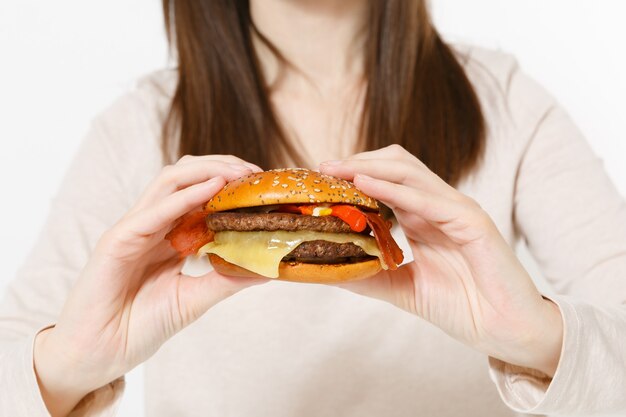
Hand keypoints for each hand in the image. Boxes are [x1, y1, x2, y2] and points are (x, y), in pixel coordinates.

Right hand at [34, 155, 266, 416]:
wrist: (98, 354)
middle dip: (224, 166)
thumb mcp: (194, 299)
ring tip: (241, 173)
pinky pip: (154, 211)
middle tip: (257, 173)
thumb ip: (226, 279)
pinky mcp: (118, 240)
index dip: (232, 184)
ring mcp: (135, 228)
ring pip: (170, 181)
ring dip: (208, 171)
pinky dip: (186, 197)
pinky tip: (214, 188)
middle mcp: (153, 224)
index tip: (264, 185)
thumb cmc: (139, 326)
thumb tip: (268, 267)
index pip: (201, 194)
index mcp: (169, 235)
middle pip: (187, 177)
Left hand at [320, 145, 562, 376]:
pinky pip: (430, 200)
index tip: (321, 178)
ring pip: (410, 172)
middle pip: (396, 164)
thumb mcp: (404, 288)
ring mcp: (458, 210)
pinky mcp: (474, 223)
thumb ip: (370, 275)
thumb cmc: (464, 307)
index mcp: (424, 217)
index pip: (387, 179)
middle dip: (358, 162)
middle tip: (323, 168)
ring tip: (336, 171)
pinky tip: (366, 186)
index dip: (355, 173)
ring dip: (370, 168)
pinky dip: (396, 190)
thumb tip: (327, 269)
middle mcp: (439, 206)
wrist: (508, 332)